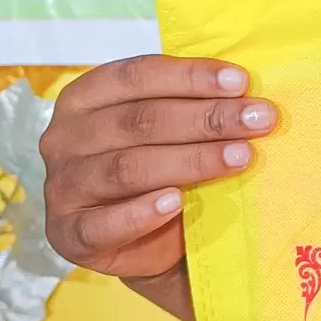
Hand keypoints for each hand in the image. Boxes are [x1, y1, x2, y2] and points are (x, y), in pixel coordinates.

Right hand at [41, 56, 276, 320]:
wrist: (143, 243)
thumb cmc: (160, 172)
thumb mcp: (170, 132)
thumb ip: (191, 108)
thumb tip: (246, 94)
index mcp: (83, 99)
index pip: (136, 76)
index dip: (190, 77)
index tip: (241, 82)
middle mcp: (64, 138)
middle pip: (139, 121)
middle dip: (206, 118)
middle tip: (258, 120)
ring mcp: (62, 187)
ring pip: (128, 168)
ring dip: (190, 161)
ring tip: (239, 157)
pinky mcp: (69, 234)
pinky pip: (105, 223)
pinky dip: (142, 212)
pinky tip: (177, 202)